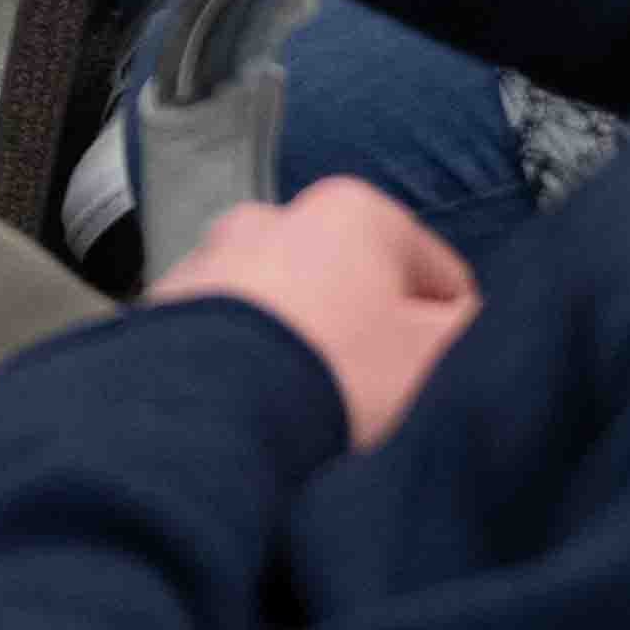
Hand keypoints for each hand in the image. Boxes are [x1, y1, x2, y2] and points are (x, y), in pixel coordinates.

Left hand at [142, 176, 476, 441]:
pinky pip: (228, 342)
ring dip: (303, 349)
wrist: (205, 417)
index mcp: (354, 211)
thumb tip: (466, 322)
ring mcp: (209, 260)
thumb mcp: (437, 358)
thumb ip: (470, 331)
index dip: (455, 333)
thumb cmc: (340, 376)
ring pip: (285, 311)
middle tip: (379, 401)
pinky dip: (245, 368)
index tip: (447, 379)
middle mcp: (273, 216)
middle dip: (369, 336)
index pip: (438, 273)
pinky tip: (257, 412)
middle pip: (353, 286)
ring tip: (313, 413)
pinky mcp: (160, 312)